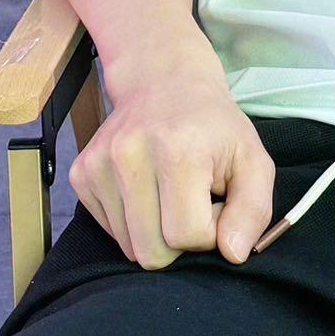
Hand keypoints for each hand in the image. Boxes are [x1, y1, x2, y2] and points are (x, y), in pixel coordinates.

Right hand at [68, 66, 277, 269]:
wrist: (165, 81)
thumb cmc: (213, 127)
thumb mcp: (252, 159)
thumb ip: (254, 209)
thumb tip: (233, 254)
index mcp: (178, 150)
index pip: (187, 236)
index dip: (210, 231)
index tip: (216, 202)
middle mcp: (130, 154)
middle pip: (152, 253)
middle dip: (180, 239)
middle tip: (192, 201)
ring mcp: (99, 164)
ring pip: (129, 248)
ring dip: (156, 231)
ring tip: (170, 193)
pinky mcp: (80, 174)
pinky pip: (110, 233)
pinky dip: (132, 222)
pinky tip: (147, 189)